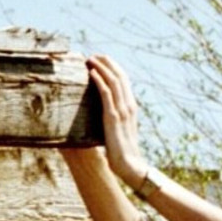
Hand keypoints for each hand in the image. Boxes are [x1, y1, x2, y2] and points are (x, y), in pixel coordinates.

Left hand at [87, 55, 147, 188]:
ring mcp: (122, 111)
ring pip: (114, 80)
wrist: (130, 165)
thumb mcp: (120, 131)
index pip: (124, 81)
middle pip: (120, 76)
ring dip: (101, 66)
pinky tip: (92, 72)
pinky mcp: (113, 117)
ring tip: (90, 59)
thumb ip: (115, 120)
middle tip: (93, 55)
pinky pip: (106, 93)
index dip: (113, 67)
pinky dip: (99, 80)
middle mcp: (129, 106)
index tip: (101, 61)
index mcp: (131, 108)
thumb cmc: (123, 152)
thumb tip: (104, 117)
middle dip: (107, 62)